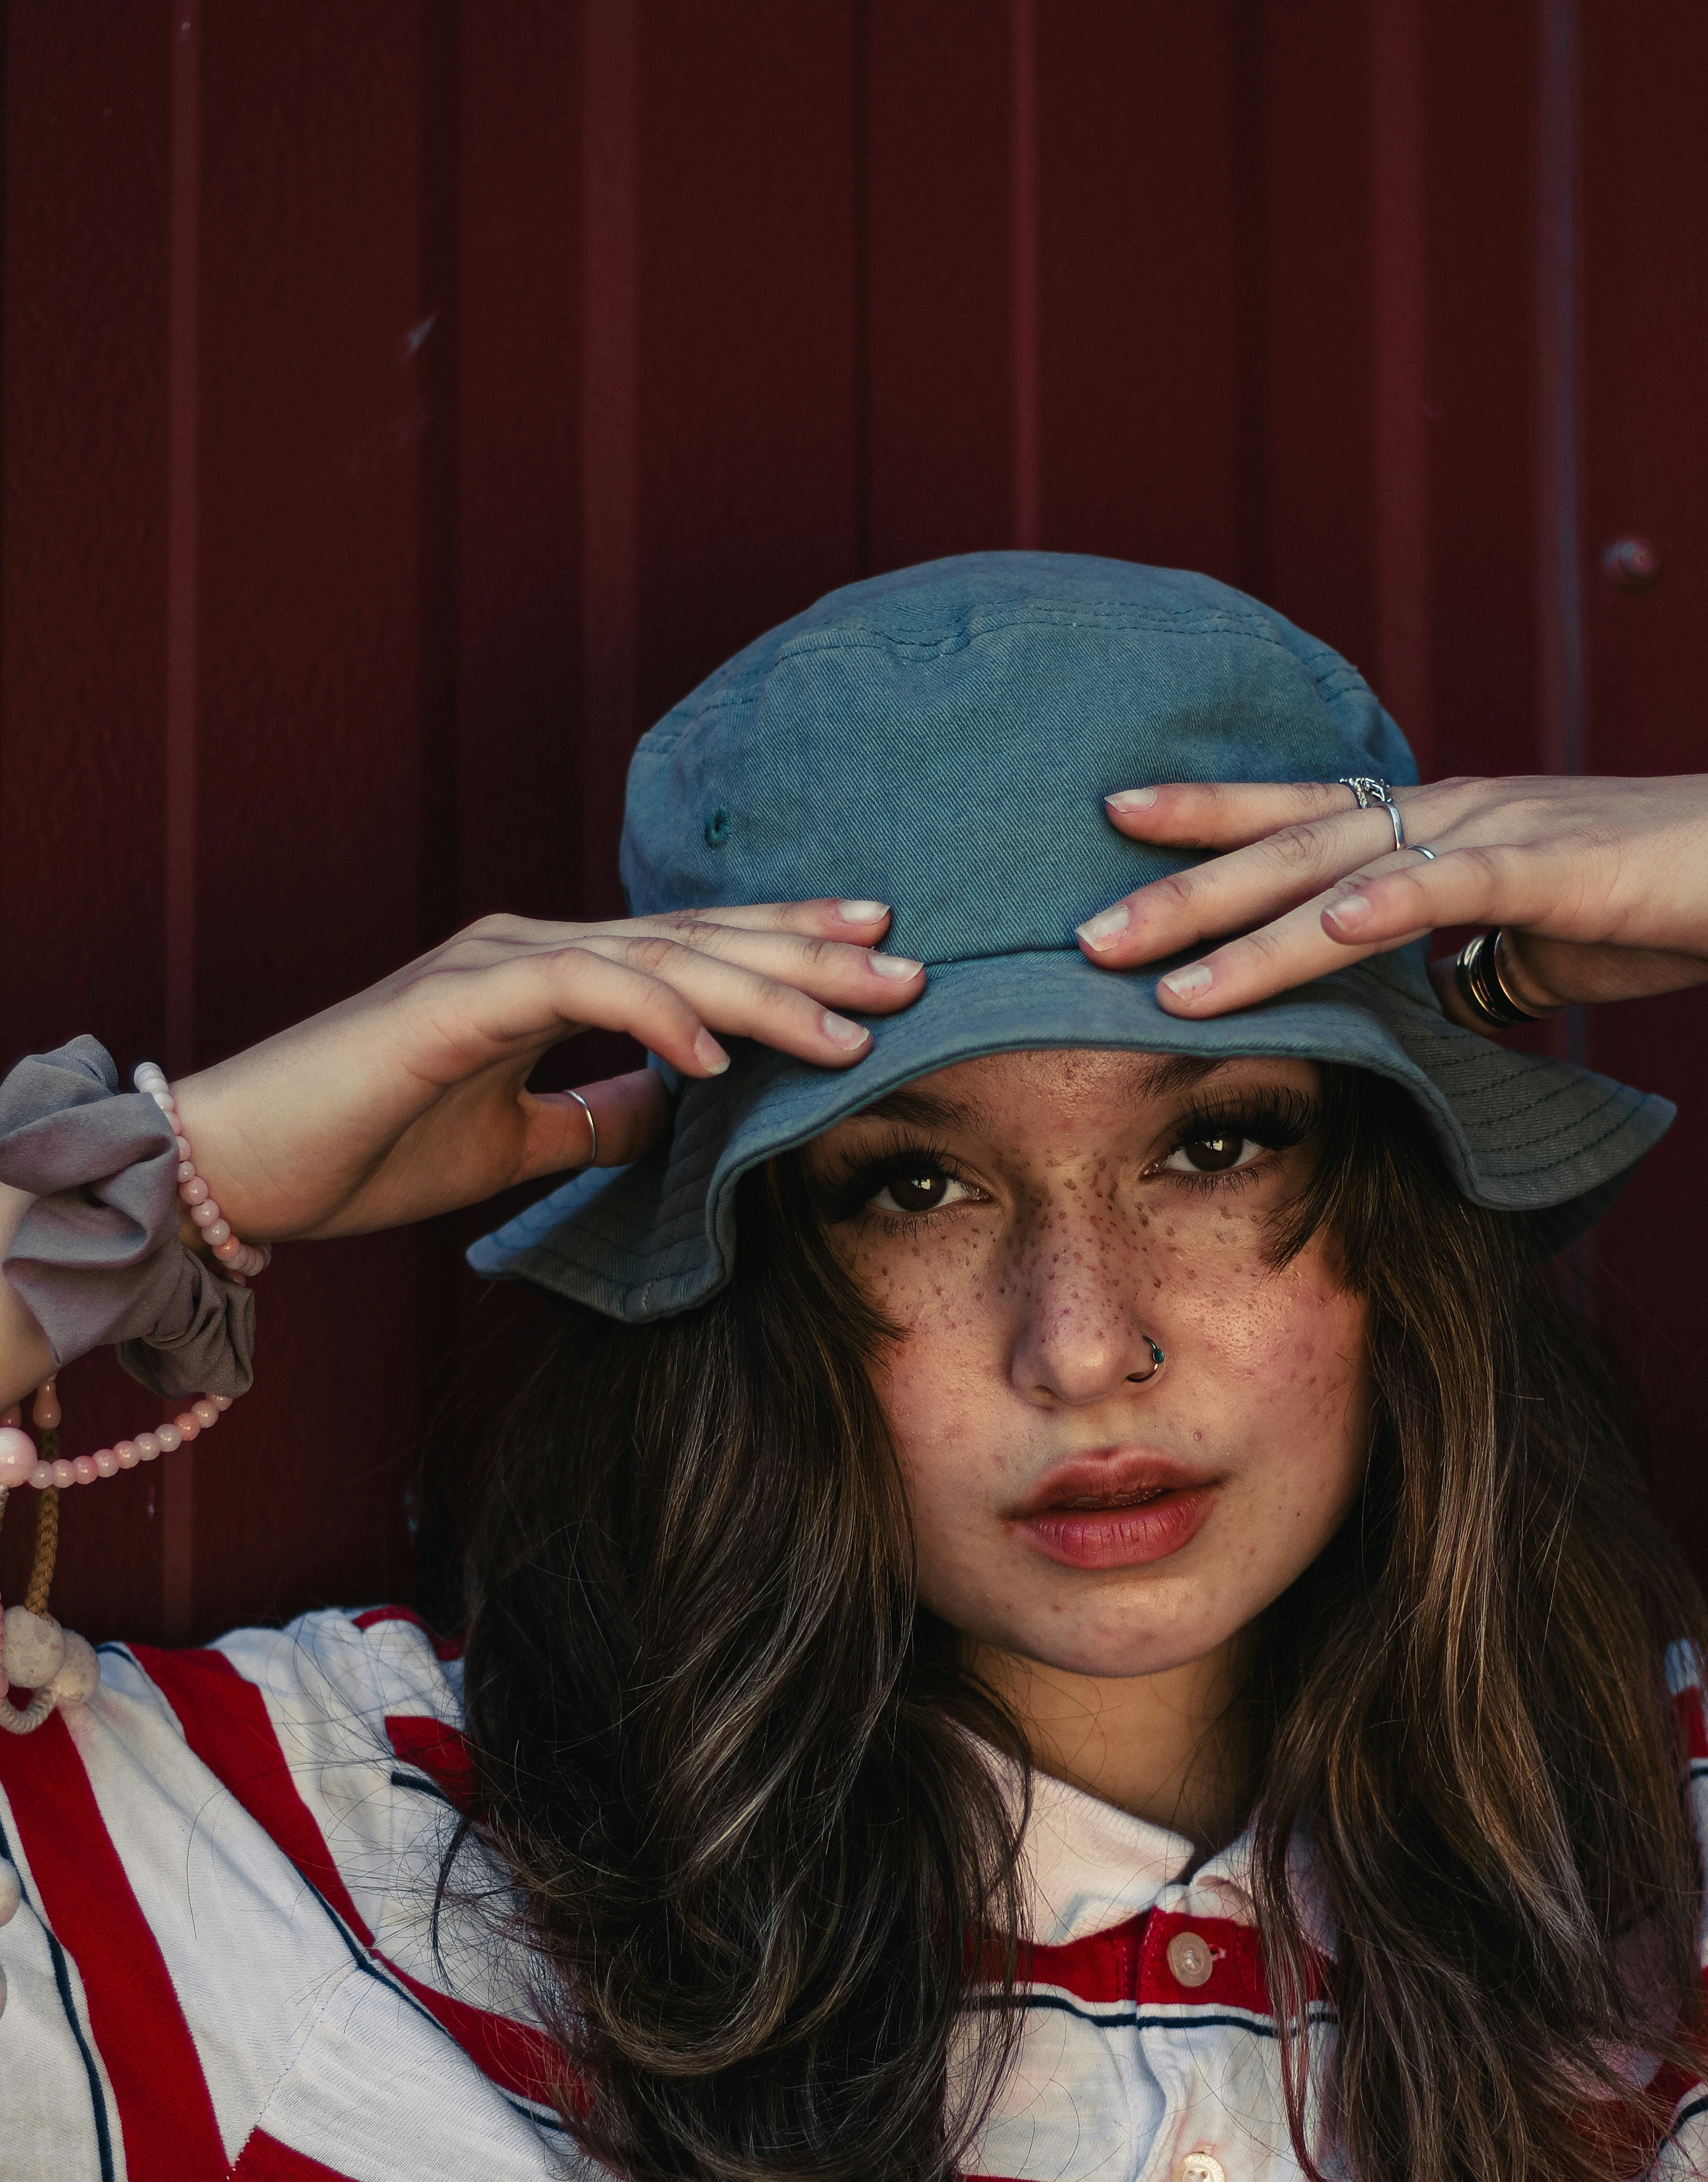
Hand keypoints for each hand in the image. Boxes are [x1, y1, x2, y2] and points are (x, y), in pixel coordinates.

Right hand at [168, 902, 925, 1241]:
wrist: (247, 1167)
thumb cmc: (369, 1151)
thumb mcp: (514, 1144)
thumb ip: (595, 1118)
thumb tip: (675, 1111)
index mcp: (550, 976)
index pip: (692, 949)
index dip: (786, 944)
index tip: (877, 950)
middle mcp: (532, 951)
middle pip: (698, 938)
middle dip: (809, 953)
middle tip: (911, 968)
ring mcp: (494, 965)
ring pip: (659, 957)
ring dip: (761, 988)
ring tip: (848, 1022)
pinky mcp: (456, 1004)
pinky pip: (581, 993)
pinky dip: (658, 1018)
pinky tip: (719, 1057)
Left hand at [1075, 773, 1707, 1026]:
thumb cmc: (1662, 903)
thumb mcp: (1531, 945)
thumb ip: (1460, 969)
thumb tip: (1406, 1018)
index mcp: (1443, 827)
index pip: (1301, 818)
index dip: (1207, 820)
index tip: (1113, 828)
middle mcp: (1453, 813)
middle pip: (1288, 843)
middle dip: (1179, 885)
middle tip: (1079, 928)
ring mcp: (1500, 830)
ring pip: (1341, 870)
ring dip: (1242, 917)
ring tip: (1153, 963)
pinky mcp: (1557, 864)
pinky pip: (1450, 885)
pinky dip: (1381, 905)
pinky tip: (1320, 928)